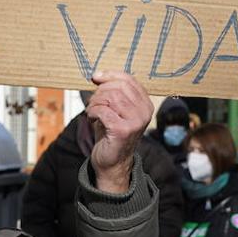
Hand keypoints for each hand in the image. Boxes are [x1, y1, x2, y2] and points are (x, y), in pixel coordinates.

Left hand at [86, 71, 152, 193]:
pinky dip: (92, 112)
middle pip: (118, 87)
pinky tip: (91, 119)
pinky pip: (103, 111)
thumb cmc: (111, 133)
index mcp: (146, 103)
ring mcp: (136, 121)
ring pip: (110, 97)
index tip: (96, 77)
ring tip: (92, 112)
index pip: (129, 80)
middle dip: (100, 92)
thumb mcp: (115, 109)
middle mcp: (145, 111)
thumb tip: (99, 75)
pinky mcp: (123, 130)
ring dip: (95, 103)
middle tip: (93, 103)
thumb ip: (113, 92)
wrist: (112, 162)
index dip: (110, 75)